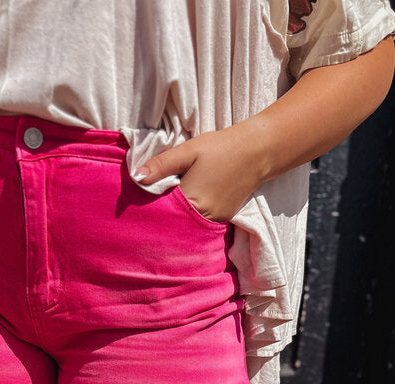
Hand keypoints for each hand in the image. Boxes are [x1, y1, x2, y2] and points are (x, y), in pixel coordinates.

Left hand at [134, 123, 267, 222]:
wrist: (257, 151)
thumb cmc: (220, 148)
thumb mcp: (187, 151)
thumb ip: (162, 165)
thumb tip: (136, 176)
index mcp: (192, 200)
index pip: (163, 212)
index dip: (150, 209)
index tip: (139, 205)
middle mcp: (204, 216)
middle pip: (175, 222)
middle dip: (163, 216)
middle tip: (149, 208)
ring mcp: (215, 220)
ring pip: (189, 224)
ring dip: (178, 217)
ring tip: (168, 205)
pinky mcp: (223, 219)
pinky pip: (201, 222)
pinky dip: (193, 216)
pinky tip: (188, 204)